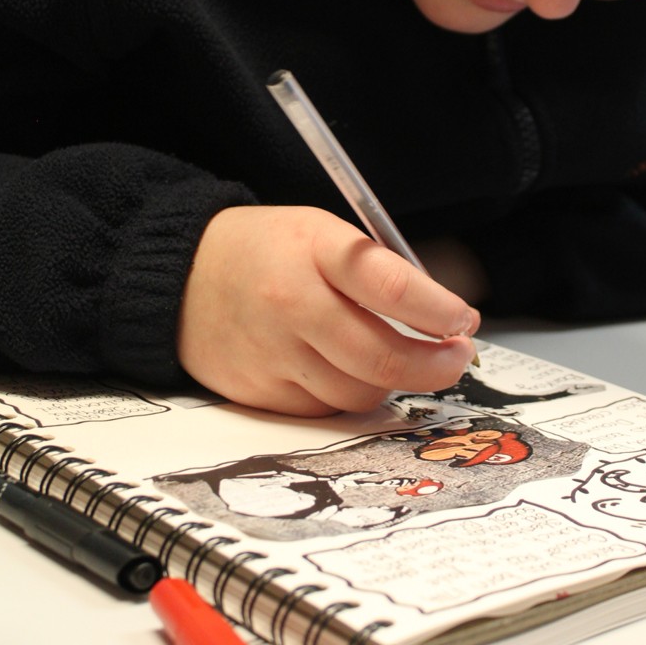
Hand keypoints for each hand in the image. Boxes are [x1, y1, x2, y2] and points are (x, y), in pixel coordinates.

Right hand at [177, 205, 480, 416]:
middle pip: (382, 357)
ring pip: (357, 393)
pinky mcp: (257, 392)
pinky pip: (322, 411)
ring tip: (395, 359)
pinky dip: (345, 397)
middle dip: (434, 365)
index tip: (464, 321)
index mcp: (315, 250)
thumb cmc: (267, 251)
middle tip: (456, 357)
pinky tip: (342, 371)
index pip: (391, 286)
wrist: (181, 276)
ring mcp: (272, 353)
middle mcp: (291, 303)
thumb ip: (378, 270)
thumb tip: (447, 315)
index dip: (439, 311)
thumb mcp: (322, 234)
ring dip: (390, 384)